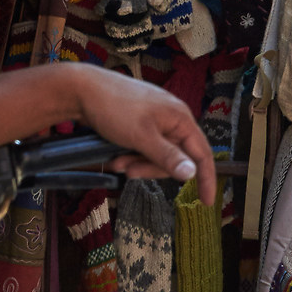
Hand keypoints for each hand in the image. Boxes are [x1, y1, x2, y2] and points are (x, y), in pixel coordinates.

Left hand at [73, 65, 218, 204]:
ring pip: (156, 155)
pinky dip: (132, 156)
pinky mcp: (141, 123)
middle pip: (175, 158)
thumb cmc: (116, 108)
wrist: (84, 90)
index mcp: (180, 118)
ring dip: (137, 163)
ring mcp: (156, 121)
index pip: (202, 153)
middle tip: (129, 172)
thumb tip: (192, 174)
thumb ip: (168, 157)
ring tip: (117, 162)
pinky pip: (144, 148)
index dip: (206, 178)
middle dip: (152, 169)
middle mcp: (172, 119)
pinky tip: (116, 156)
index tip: (207, 202)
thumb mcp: (142, 137)